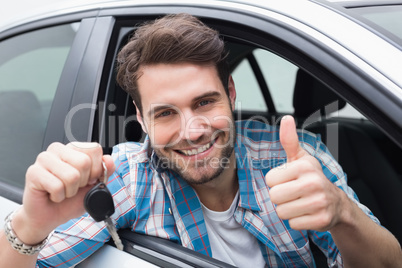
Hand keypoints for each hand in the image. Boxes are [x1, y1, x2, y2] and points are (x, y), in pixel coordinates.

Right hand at [13, 142, 114, 243]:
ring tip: (62, 191)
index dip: (96, 169)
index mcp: (74, 149)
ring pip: (72, 175)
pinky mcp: (33, 172)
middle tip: (73, 187)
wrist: (50, 216)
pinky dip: (58, 197)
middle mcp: (58, 150)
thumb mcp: (94, 186)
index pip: (94, 149)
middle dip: (82, 182)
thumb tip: (108, 160)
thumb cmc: (69, 200)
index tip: (89, 179)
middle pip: (84, 162)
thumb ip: (104, 172)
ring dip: (70, 191)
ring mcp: (44, 159)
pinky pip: (57, 186)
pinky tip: (52, 195)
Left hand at [266, 116, 345, 231]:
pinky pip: (293, 224)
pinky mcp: (321, 220)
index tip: (288, 180)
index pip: (269, 179)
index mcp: (304, 166)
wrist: (337, 203)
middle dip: (280, 197)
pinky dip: (297, 221)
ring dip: (287, 210)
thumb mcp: (300, 158)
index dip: (276, 182)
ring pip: (281, 212)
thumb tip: (286, 119)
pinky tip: (306, 213)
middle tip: (292, 194)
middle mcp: (313, 183)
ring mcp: (319, 202)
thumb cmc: (312, 178)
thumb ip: (289, 140)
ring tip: (299, 203)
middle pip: (274, 196)